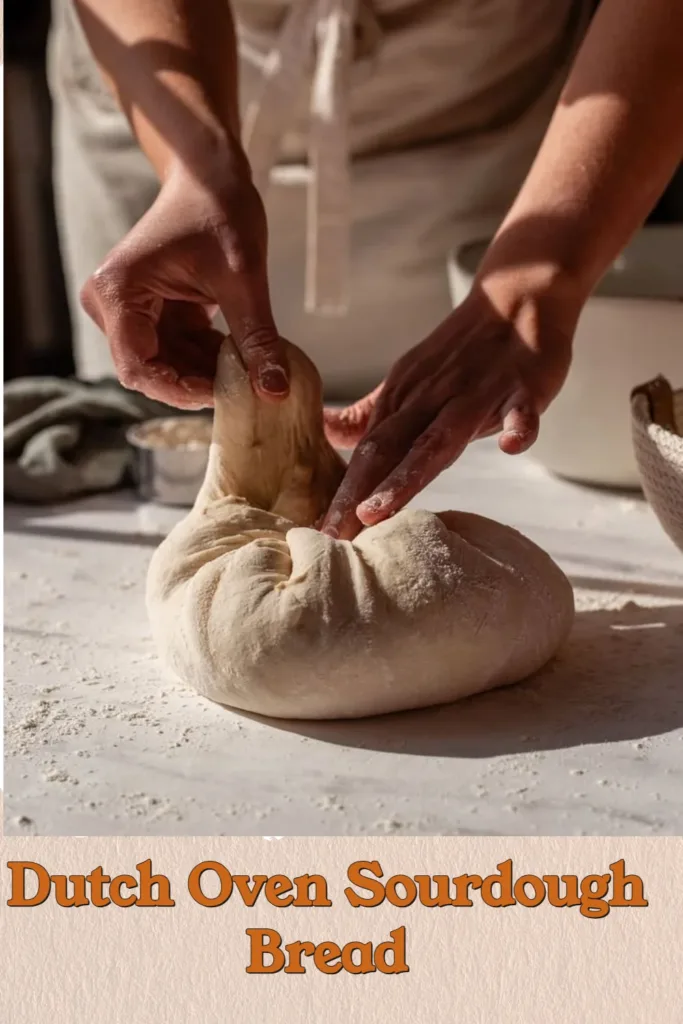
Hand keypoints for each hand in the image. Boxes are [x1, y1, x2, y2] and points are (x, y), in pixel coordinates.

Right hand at [81, 163, 287, 408]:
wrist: (210, 175)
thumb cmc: (219, 208)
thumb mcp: (244, 277)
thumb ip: (257, 338)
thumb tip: (274, 391)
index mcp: (118, 292)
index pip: (137, 367)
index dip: (179, 390)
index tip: (222, 394)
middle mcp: (112, 305)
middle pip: (151, 371)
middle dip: (197, 382)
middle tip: (244, 385)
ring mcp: (129, 311)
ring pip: (167, 366)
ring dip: (207, 372)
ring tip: (248, 366)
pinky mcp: (151, 313)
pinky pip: (178, 352)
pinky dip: (208, 358)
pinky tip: (240, 353)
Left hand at [322, 277, 578, 539]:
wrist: (516, 298)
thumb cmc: (463, 352)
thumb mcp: (410, 381)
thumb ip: (371, 413)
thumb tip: (325, 430)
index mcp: (404, 399)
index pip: (367, 452)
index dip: (343, 492)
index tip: (320, 531)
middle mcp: (432, 398)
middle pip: (389, 449)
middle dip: (358, 494)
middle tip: (333, 533)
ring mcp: (477, 393)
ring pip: (439, 437)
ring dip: (408, 474)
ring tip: (379, 510)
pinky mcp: (522, 387)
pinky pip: (522, 409)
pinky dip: (519, 426)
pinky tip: (512, 447)